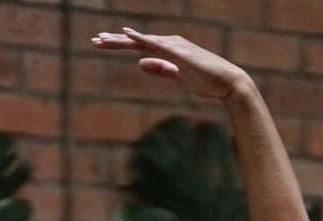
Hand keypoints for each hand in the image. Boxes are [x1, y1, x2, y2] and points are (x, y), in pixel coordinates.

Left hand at [90, 27, 249, 100]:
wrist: (228, 83)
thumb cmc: (206, 81)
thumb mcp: (178, 77)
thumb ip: (160, 69)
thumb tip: (140, 64)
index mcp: (168, 49)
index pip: (138, 47)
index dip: (119, 45)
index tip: (102, 44)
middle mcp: (168, 43)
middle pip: (136, 42)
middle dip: (114, 41)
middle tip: (94, 41)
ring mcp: (173, 46)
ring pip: (141, 41)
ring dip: (121, 40)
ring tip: (101, 40)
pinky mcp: (178, 52)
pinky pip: (155, 44)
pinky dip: (140, 39)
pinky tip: (127, 35)